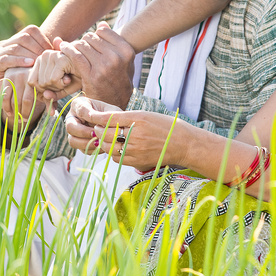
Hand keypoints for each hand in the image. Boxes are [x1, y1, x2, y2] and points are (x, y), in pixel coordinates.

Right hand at [0, 25, 54, 100]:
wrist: (14, 100)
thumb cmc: (31, 81)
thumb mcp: (41, 66)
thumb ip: (49, 54)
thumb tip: (59, 39)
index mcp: (15, 40)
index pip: (30, 31)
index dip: (42, 39)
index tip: (52, 51)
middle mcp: (4, 44)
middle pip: (23, 37)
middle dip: (37, 47)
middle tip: (46, 58)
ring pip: (15, 47)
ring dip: (29, 54)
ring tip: (38, 62)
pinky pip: (6, 59)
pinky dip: (19, 61)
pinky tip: (30, 64)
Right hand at [0, 66, 44, 131]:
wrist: (29, 73)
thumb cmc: (40, 87)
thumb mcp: (45, 94)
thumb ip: (50, 103)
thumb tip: (52, 113)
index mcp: (38, 81)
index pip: (31, 100)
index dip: (28, 111)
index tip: (28, 119)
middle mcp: (27, 76)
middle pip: (23, 101)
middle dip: (22, 113)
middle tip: (21, 121)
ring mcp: (16, 76)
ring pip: (14, 99)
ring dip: (14, 112)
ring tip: (16, 119)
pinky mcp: (8, 78)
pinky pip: (5, 96)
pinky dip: (6, 107)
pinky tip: (9, 113)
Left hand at [28, 50, 81, 100]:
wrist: (90, 71)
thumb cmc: (75, 78)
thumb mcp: (60, 90)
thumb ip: (51, 96)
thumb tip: (45, 95)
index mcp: (40, 60)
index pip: (31, 82)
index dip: (43, 91)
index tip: (55, 88)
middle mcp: (43, 55)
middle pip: (38, 84)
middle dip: (52, 89)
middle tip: (63, 82)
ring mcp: (51, 55)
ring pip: (45, 82)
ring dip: (58, 87)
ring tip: (66, 79)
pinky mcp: (60, 59)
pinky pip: (54, 80)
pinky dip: (62, 84)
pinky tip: (69, 78)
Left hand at [59, 22, 134, 108]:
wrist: (115, 104)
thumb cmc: (119, 80)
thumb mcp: (123, 61)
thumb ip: (114, 42)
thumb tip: (102, 23)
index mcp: (126, 51)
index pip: (103, 31)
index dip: (95, 35)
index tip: (91, 42)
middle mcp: (117, 57)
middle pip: (91, 37)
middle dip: (84, 42)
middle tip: (80, 48)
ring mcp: (104, 66)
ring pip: (82, 45)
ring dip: (75, 46)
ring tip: (71, 50)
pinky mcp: (91, 75)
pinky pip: (75, 55)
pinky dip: (67, 49)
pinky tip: (63, 48)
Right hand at [64, 96, 122, 154]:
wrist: (111, 122)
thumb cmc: (110, 113)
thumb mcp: (110, 110)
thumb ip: (107, 116)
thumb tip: (102, 127)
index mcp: (78, 104)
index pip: (80, 109)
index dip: (88, 116)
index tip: (97, 121)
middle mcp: (72, 118)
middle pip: (70, 127)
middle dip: (84, 132)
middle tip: (96, 134)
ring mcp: (74, 132)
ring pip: (73, 141)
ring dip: (86, 143)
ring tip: (99, 142)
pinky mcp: (79, 143)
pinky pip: (81, 149)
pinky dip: (92, 149)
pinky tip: (101, 146)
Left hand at [74, 98, 189, 170]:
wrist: (183, 143)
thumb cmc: (166, 126)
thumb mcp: (146, 115)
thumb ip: (127, 117)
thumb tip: (107, 120)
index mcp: (138, 119)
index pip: (110, 118)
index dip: (97, 118)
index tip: (92, 118)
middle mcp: (135, 134)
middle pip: (106, 133)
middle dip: (98, 131)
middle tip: (96, 128)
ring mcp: (136, 149)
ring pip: (109, 147)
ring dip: (104, 143)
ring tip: (104, 138)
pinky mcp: (137, 161)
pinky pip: (117, 158)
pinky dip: (113, 153)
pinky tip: (116, 148)